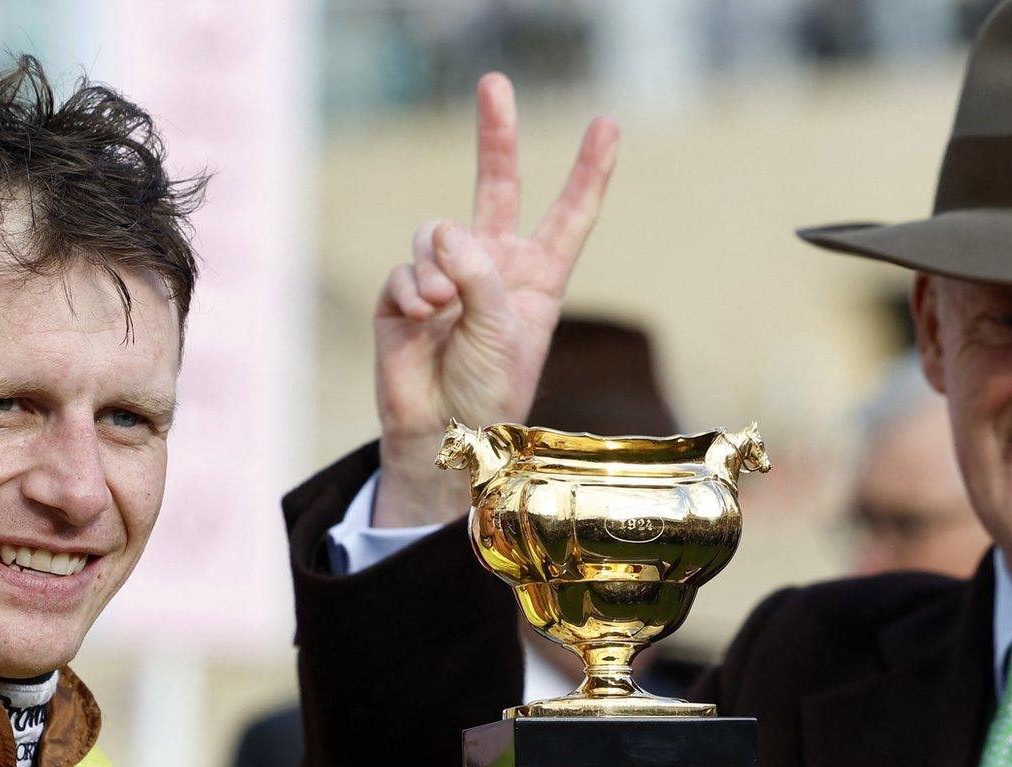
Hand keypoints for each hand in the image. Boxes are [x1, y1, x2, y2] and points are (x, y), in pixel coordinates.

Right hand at [371, 72, 618, 526]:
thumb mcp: (505, 329)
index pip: (569, 215)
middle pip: (497, 185)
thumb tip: (441, 234)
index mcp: (537, 278)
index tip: (607, 124)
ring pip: (437, 231)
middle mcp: (493, 268)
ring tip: (442, 308)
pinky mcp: (404, 297)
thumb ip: (480, 272)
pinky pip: (406, 270)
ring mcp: (446, 279)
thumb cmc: (489, 393)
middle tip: (495, 84)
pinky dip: (412, 290)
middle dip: (495, 135)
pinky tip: (421, 315)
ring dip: (439, 265)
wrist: (442, 438)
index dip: (588, 171)